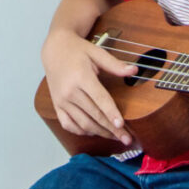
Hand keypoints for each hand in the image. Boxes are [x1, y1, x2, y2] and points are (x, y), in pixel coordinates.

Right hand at [41, 28, 139, 144]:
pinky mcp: (57, 105)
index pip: (99, 99)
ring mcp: (62, 100)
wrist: (54, 49)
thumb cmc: (77, 50)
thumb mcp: (96, 52)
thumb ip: (115, 64)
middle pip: (94, 115)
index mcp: (81, 77)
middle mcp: (70, 91)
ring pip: (83, 123)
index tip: (121, 125)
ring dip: (100, 132)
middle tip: (127, 139)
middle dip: (112, 129)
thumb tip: (134, 70)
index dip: (111, 113)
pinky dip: (82, 131)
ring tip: (115, 137)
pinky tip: (94, 132)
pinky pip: (68, 124)